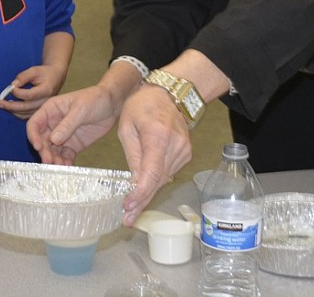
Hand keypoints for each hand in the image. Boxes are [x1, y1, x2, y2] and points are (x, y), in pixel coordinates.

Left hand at [0, 65, 65, 119]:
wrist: (55, 78)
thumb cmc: (45, 73)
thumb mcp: (35, 70)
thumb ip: (23, 76)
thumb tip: (13, 85)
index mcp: (46, 90)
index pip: (30, 95)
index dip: (18, 93)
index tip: (11, 88)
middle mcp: (46, 102)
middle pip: (27, 107)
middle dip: (11, 106)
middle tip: (0, 102)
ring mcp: (43, 108)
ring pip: (26, 114)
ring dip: (13, 110)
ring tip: (2, 105)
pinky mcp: (40, 111)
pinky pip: (27, 116)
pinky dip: (17, 113)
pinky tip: (10, 108)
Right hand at [27, 84, 122, 164]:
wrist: (112, 104)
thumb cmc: (95, 99)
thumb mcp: (80, 109)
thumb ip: (67, 124)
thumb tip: (53, 140)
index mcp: (50, 110)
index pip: (35, 124)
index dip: (33, 136)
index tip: (38, 146)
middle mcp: (53, 124)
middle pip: (42, 140)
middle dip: (44, 151)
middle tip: (49, 161)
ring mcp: (63, 135)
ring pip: (52, 150)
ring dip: (54, 159)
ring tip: (59, 166)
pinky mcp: (73, 145)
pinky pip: (65, 155)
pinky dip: (65, 162)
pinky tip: (68, 166)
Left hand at [116, 85, 192, 225]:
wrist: (169, 94)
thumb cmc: (142, 106)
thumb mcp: (127, 127)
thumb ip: (133, 156)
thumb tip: (135, 184)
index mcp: (159, 136)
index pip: (151, 173)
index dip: (141, 194)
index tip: (129, 207)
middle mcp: (176, 146)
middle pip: (158, 181)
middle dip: (142, 201)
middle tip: (127, 219)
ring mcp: (184, 150)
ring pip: (163, 179)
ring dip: (148, 194)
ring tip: (132, 210)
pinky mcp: (186, 153)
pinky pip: (167, 172)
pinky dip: (155, 182)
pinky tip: (143, 191)